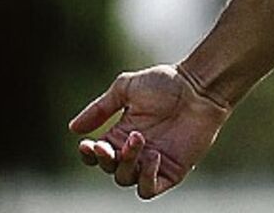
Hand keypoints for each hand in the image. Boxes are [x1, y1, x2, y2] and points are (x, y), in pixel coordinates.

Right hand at [68, 64, 231, 199]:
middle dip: (105, 158)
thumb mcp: (127, 88)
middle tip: (111, 143)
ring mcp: (153, 162)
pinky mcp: (171, 171)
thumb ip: (100, 108)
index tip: (87, 143)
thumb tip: (73, 129)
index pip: (96, 155)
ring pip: (125, 179)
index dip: (88, 154)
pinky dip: (145, 179)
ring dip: (126, 163)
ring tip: (139, 140)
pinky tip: (152, 157)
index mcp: (121, 134)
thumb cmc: (167, 83)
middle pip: (109, 168)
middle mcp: (134, 151)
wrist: (200, 87)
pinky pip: (149, 189)